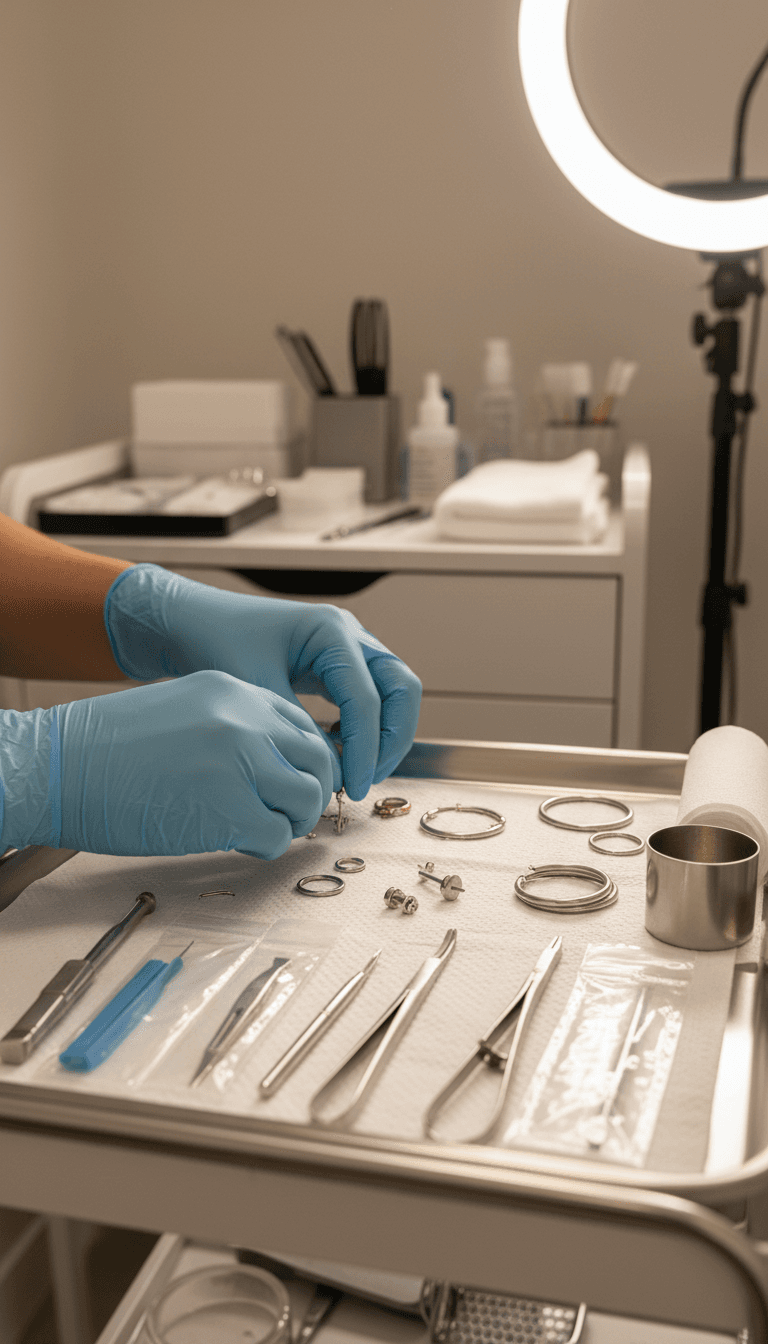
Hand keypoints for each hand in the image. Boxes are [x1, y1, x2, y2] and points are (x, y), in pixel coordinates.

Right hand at [0, 672, 336, 857]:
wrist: (58, 768)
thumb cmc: (106, 749)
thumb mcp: (181, 711)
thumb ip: (229, 727)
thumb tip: (267, 765)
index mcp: (234, 692)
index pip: (301, 724)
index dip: (303, 759)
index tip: (291, 782)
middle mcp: (247, 720)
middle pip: (318, 758)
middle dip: (311, 790)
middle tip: (288, 813)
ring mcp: (242, 763)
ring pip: (308, 797)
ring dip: (292, 820)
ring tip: (262, 828)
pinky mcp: (231, 810)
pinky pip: (276, 835)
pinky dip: (265, 846)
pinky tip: (237, 842)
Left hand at [105, 565, 421, 798]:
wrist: (190, 622)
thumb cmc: (217, 645)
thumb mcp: (256, 691)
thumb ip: (298, 730)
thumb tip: (332, 774)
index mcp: (331, 632)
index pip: (368, 698)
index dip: (366, 748)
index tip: (353, 787)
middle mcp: (349, 634)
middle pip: (403, 689)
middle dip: (393, 739)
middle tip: (366, 781)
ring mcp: (347, 647)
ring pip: (393, 693)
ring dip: (385, 735)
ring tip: (357, 774)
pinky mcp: (336, 665)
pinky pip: (371, 697)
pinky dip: (367, 727)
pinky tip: (338, 754)